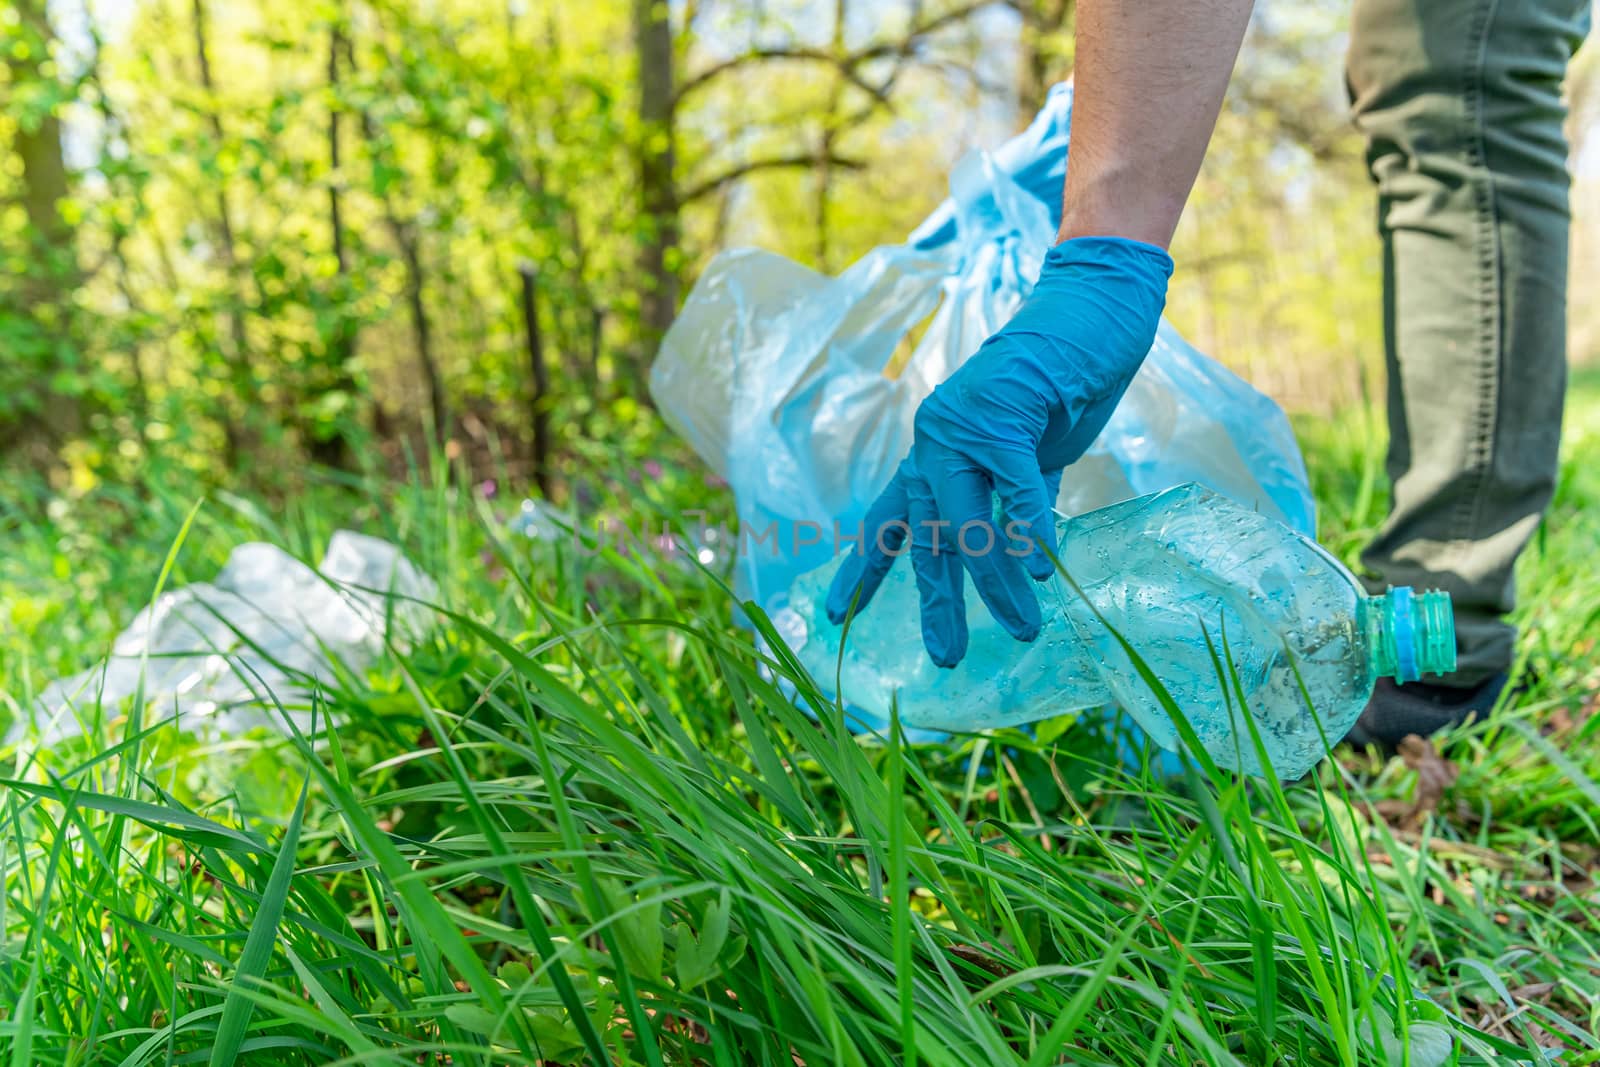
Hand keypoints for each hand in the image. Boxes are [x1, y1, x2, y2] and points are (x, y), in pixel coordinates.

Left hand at [825, 236, 1172, 665]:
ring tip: (1021, 628)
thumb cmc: (1062, 382)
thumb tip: (1016, 558)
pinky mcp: (1004, 417)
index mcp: (933, 451)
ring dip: (996, 582)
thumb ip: (1011, 498)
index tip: (838, 613)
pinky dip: (1029, 531)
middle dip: (939, 602)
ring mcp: (964, 428)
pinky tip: (1043, 570)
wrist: (1089, 311)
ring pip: (970, 524)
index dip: (863, 568)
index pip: (889, 520)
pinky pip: (1015, 490)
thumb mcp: (1027, 453)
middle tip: (946, 656)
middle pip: (929, 538)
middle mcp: (935, 442)